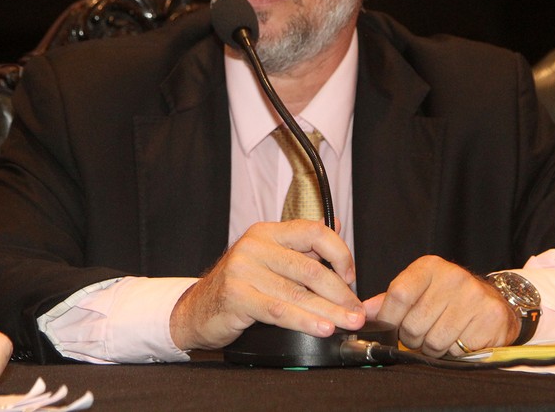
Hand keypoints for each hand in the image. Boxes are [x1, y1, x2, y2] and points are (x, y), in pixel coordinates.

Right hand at [169, 220, 364, 350]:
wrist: (197, 310)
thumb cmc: (239, 286)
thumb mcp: (270, 259)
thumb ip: (302, 245)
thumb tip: (337, 225)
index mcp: (268, 232)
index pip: (313, 231)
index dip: (339, 252)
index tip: (352, 276)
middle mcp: (255, 246)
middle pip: (310, 268)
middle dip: (340, 293)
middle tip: (358, 312)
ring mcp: (243, 270)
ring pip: (297, 293)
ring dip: (328, 311)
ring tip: (347, 322)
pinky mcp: (236, 295)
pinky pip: (278, 311)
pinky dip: (304, 321)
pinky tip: (321, 328)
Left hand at [363, 255, 517, 356]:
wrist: (495, 302)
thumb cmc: (449, 298)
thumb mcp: (420, 290)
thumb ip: (391, 301)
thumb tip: (365, 311)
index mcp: (430, 267)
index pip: (399, 294)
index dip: (389, 318)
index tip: (390, 328)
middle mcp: (453, 277)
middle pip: (413, 324)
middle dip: (413, 338)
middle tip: (424, 333)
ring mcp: (474, 297)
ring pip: (434, 341)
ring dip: (434, 348)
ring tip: (443, 336)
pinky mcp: (490, 317)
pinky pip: (458, 350)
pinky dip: (455, 353)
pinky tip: (461, 340)